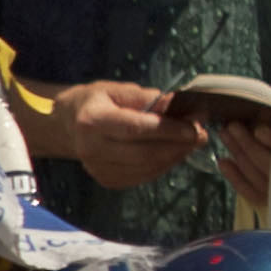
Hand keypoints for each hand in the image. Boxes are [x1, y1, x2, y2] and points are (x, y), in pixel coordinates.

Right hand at [30, 77, 194, 189]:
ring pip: (146, 168)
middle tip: (200, 135)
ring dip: (174, 156)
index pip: (136, 129)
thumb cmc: (96, 102)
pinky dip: (163, 165)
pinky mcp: (106, 180)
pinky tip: (174, 153)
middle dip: (178, 145)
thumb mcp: (117, 90)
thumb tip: (179, 104)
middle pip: (143, 153)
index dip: (168, 130)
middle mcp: (91, 148)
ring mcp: (97, 168)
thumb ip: (147, 98)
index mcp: (92, 121)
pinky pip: (143, 176)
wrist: (69, 124)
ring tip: (191, 142)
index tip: (194, 127)